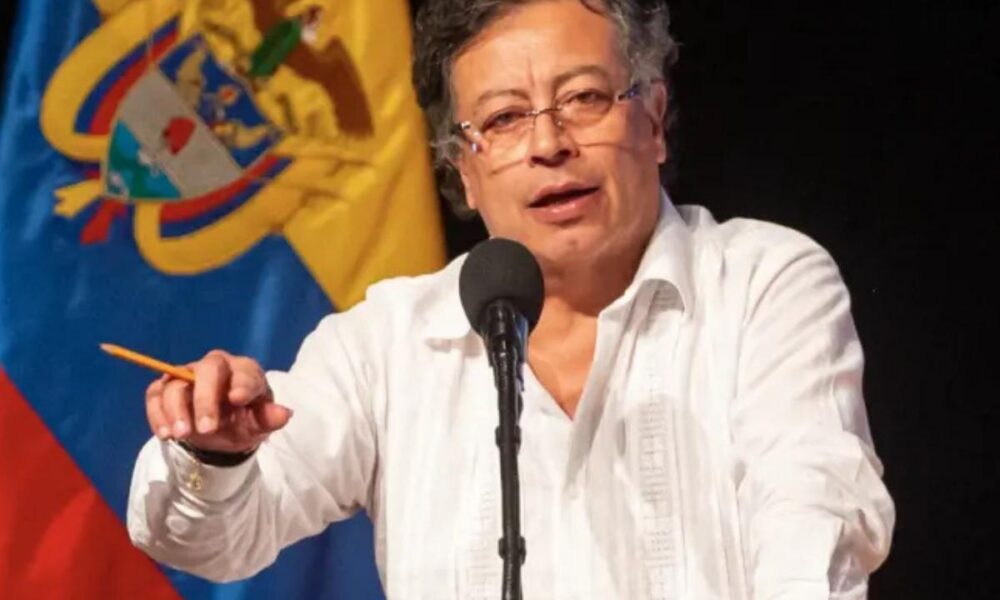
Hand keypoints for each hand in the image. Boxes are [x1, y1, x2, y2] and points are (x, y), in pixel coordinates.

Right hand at [144, 350, 292, 452]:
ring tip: (180, 435)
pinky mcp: (166, 389)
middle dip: (205, 399)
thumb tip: (284, 414)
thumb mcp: (260, 424)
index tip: (238, 400)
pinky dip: (156, 413)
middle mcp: (215, 367)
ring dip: (175, 409)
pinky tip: (164, 435)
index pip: (245, 372)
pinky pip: (156, 394)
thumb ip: (269, 418)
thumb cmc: (245, 420)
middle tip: (207, 429)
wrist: (222, 432)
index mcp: (244, 371)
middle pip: (207, 371)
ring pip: (176, 382)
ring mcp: (187, 376)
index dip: (242, 383)